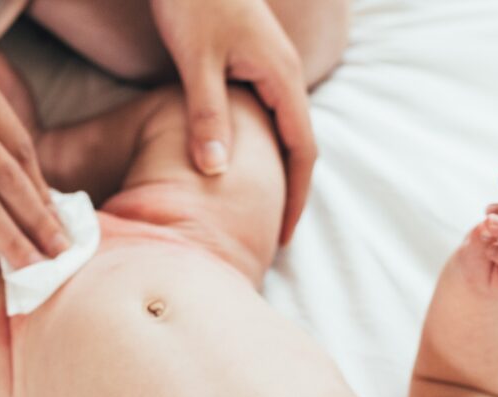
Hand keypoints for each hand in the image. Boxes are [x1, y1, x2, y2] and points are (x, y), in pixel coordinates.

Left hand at [149, 0, 315, 244]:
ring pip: (283, 130)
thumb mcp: (195, 60)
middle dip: (290, 191)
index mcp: (279, 76)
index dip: (294, 195)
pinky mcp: (250, 62)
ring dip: (277, 170)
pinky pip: (266, 116)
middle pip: (299, 144)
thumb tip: (216, 171)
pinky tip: (240, 166)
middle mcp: (282, 73)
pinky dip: (261, 147)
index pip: (301, 149)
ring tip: (260, 211)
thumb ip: (206, 114)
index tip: (281, 234)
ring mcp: (269, 67)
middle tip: (272, 234)